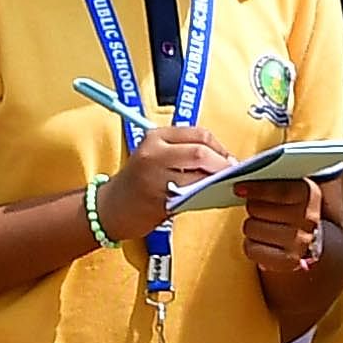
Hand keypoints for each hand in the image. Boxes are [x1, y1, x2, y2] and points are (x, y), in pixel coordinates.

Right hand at [97, 123, 229, 241]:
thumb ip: (183, 151)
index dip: (220, 146)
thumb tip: (222, 157)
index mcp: (156, 137)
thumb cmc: (138, 183)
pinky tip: (211, 196)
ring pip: (200, 175)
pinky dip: (208, 195)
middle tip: (231, 172)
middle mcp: (155, 153)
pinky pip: (194, 195)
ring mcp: (157, 177)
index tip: (228, 157)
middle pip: (201, 152)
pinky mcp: (161, 200)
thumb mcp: (155, 156)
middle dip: (222, 163)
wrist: (111, 208)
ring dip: (217, 180)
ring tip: (223, 184)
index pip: (199, 134)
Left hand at [235, 178, 322, 283]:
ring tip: (262, 225)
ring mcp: (300, 242)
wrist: (305, 237)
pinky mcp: (289, 261)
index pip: (280, 191)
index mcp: (309, 194)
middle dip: (252, 207)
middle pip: (260, 210)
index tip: (238, 188)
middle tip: (257, 208)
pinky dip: (250, 244)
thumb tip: (236, 171)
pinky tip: (261, 241)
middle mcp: (309, 219)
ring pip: (252, 229)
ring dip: (250, 226)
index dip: (256, 189)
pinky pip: (252, 249)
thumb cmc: (286, 205)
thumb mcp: (285, 185)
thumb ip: (267, 176)